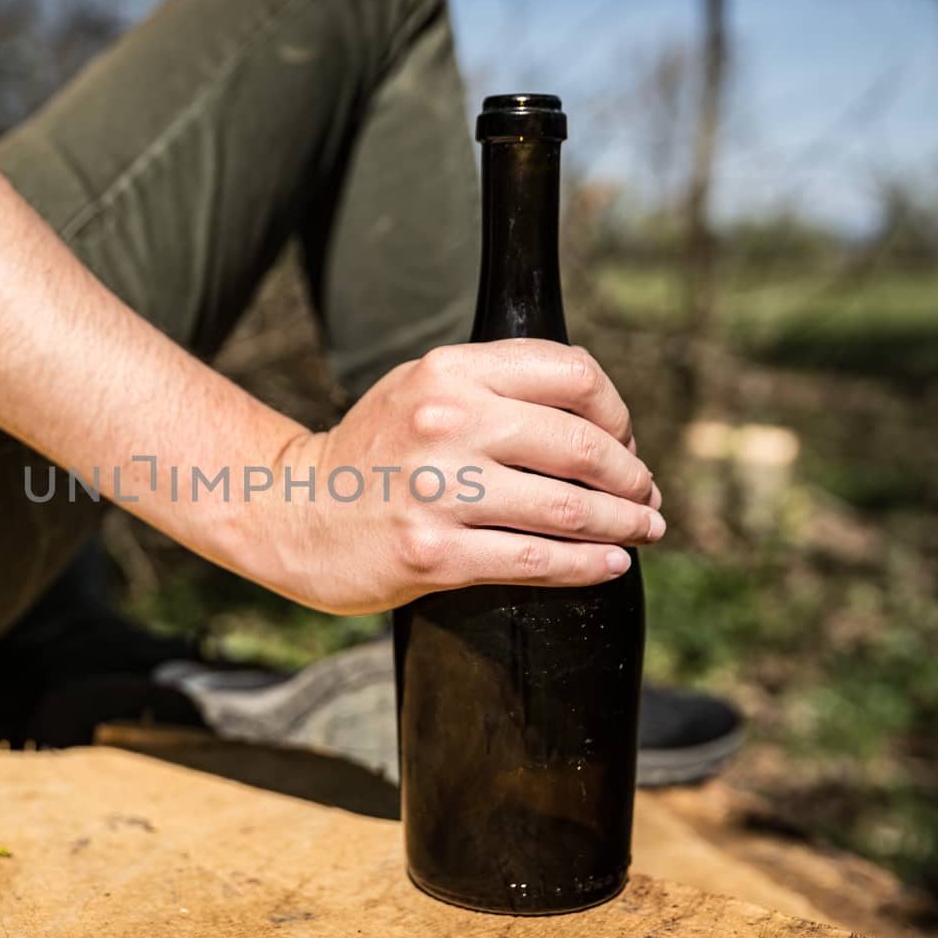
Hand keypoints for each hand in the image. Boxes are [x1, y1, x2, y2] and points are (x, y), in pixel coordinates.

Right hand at [271, 340, 663, 613]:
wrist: (292, 512)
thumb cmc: (372, 454)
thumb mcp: (420, 389)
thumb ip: (494, 386)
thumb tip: (598, 420)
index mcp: (448, 372)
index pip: (571, 374)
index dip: (617, 410)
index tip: (624, 440)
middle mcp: (446, 424)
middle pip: (583, 445)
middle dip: (632, 476)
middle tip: (645, 494)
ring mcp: (438, 492)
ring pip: (570, 509)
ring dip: (625, 523)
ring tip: (643, 529)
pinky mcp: (433, 554)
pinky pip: (536, 561)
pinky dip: (589, 565)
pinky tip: (610, 563)